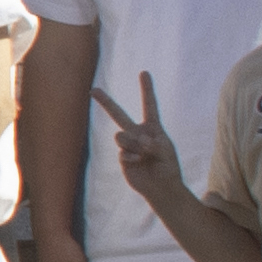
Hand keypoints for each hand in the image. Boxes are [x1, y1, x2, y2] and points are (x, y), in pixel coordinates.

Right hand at [104, 70, 190, 219]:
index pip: (149, 105)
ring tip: (143, 154)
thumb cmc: (168, 167)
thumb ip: (151, 142)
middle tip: (94, 90)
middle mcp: (138, 134)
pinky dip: (131, 156)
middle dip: (106, 102)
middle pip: (119, 115)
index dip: (147, 89)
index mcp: (153, 128)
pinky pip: (122, 152)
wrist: (162, 188)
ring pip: (121, 136)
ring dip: (132, 143)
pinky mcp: (123, 158)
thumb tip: (136, 139)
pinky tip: (139, 162)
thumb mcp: (165, 150)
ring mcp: (129, 146)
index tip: (144, 73)